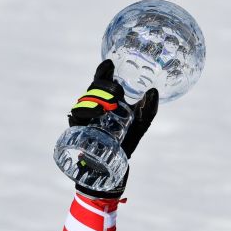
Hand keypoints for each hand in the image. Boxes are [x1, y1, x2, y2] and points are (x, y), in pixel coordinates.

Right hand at [68, 60, 158, 197]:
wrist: (116, 166)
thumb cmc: (126, 141)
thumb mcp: (141, 124)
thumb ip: (148, 109)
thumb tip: (154, 91)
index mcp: (106, 100)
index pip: (101, 81)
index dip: (103, 71)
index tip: (109, 64)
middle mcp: (93, 106)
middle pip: (92, 88)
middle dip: (102, 85)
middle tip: (117, 89)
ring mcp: (84, 117)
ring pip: (84, 100)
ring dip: (95, 99)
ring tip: (108, 104)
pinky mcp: (76, 130)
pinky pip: (76, 117)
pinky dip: (84, 112)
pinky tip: (96, 112)